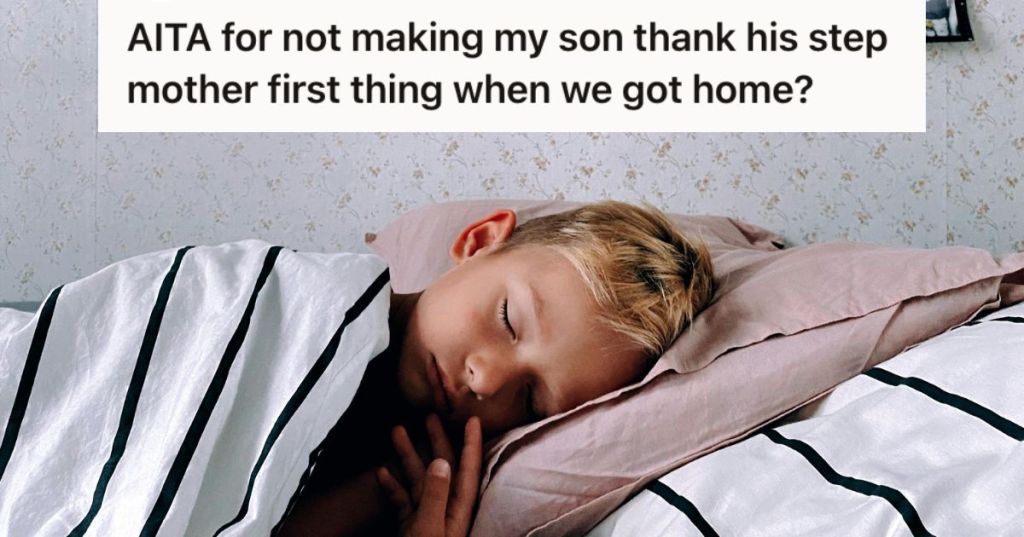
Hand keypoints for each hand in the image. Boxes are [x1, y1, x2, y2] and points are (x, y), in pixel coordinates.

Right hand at [377, 415, 482, 536]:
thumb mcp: (430, 528)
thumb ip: (435, 495)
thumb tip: (441, 462)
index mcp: (458, 509)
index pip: (469, 469)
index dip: (472, 443)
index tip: (473, 420)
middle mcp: (445, 508)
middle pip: (443, 467)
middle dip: (436, 440)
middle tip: (429, 416)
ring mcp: (427, 516)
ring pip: (418, 478)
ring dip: (408, 455)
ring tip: (397, 432)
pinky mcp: (410, 525)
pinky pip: (402, 499)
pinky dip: (392, 485)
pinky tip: (381, 471)